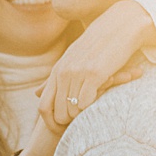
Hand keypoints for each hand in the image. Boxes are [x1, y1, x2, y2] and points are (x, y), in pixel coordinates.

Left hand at [37, 0, 155, 131]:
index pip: (43, 106)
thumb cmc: (99, 46)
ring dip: (82, 117)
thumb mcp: (71, 60)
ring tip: (92, 113)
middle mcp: (64, 72)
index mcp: (57, 70)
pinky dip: (92, 109)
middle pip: (58, 112)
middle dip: (68, 123)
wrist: (119, 26)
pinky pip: (87, 102)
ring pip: (72, 110)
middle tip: (80, 124)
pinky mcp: (95, 74)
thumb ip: (53, 79)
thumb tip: (36, 93)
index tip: (61, 130)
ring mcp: (78, 73)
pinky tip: (101, 104)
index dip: (50, 123)